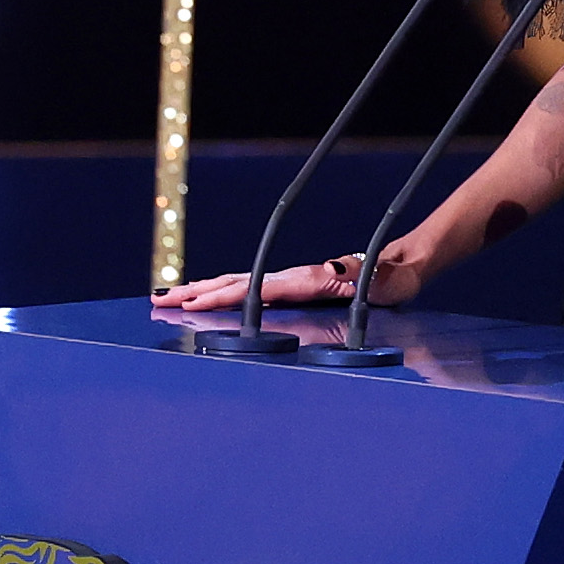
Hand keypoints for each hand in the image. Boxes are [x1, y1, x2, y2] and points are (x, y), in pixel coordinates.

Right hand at [151, 247, 429, 313]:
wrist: (403, 263)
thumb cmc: (396, 279)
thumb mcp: (388, 281)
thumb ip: (365, 277)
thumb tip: (331, 269)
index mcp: (309, 278)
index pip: (257, 287)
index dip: (223, 295)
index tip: (193, 301)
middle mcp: (294, 276)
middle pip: (236, 281)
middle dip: (196, 291)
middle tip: (160, 301)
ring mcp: (291, 280)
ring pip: (237, 283)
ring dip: (201, 290)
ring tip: (167, 297)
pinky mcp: (294, 287)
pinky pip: (250, 289)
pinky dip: (221, 291)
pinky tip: (204, 298)